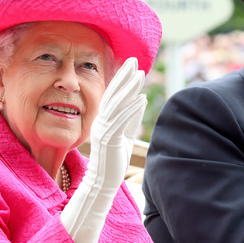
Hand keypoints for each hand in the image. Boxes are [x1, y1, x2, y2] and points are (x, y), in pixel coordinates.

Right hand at [60, 57, 146, 242]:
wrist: (102, 182)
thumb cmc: (114, 160)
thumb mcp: (125, 135)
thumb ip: (132, 118)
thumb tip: (142, 99)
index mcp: (105, 119)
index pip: (114, 94)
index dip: (122, 78)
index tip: (132, 64)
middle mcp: (102, 121)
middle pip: (114, 94)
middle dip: (124, 76)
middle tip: (134, 60)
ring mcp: (104, 129)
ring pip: (117, 104)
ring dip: (129, 88)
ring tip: (140, 74)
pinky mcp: (109, 139)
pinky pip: (121, 121)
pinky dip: (131, 109)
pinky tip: (141, 99)